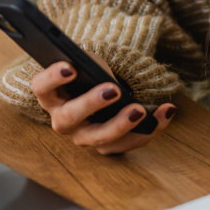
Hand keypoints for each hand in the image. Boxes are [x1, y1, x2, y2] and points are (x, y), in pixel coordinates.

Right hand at [29, 61, 174, 155]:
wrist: (101, 88)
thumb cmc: (90, 74)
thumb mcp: (87, 64)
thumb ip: (87, 66)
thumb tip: (97, 69)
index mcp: (51, 95)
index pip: (41, 87)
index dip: (52, 78)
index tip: (71, 66)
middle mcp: (64, 120)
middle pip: (69, 118)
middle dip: (91, 104)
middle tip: (114, 90)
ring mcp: (85, 136)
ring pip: (100, 139)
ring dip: (121, 126)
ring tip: (140, 110)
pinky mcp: (110, 145)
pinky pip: (129, 142)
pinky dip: (151, 127)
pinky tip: (167, 111)